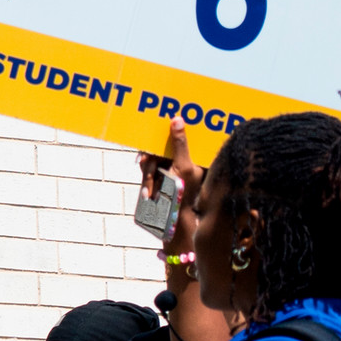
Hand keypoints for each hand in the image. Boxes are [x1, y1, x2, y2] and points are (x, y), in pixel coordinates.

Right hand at [138, 117, 203, 266]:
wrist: (174, 220)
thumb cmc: (184, 194)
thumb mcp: (184, 166)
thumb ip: (179, 143)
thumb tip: (177, 119)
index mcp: (194, 154)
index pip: (181, 134)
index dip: (171, 129)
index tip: (161, 124)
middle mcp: (182, 158)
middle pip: (162, 145)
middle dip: (153, 158)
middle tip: (146, 163)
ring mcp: (169, 167)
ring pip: (152, 158)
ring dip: (148, 173)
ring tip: (151, 190)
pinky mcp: (158, 175)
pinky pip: (147, 169)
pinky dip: (147, 180)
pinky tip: (149, 193)